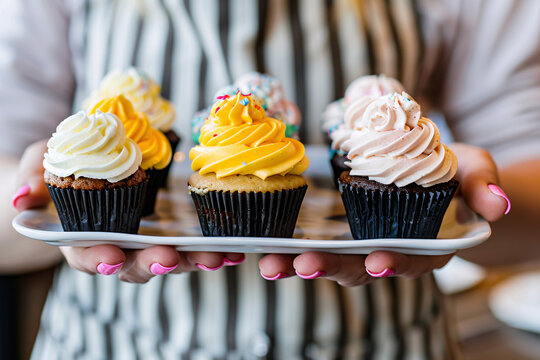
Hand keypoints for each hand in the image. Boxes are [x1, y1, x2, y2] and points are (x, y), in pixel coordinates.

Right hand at [13, 139, 244, 282]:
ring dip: (192, 261)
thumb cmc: (61, 167)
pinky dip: (212, 248)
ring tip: (216, 256)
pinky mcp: (171, 230)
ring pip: (168, 258)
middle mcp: (116, 244)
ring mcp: (145, 240)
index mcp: (80, 234)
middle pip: (132, 265)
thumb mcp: (40, 161)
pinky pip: (192, 244)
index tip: (111, 259)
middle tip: (170, 258)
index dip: (97, 259)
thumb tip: (23, 196)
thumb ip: (33, 174)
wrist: (87, 168)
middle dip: (152, 263)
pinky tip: (234, 248)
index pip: (85, 254)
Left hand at [259, 143, 510, 284]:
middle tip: (301, 265)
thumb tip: (497, 204)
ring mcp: (357, 241)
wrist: (424, 166)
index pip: (409, 261)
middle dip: (330, 268)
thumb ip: (481, 184)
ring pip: (327, 259)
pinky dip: (287, 243)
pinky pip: (309, 239)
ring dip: (297, 262)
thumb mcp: (472, 168)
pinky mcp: (334, 226)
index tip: (377, 261)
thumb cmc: (451, 170)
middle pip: (357, 268)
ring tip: (270, 262)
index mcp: (422, 244)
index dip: (394, 264)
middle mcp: (386, 250)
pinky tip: (261, 243)